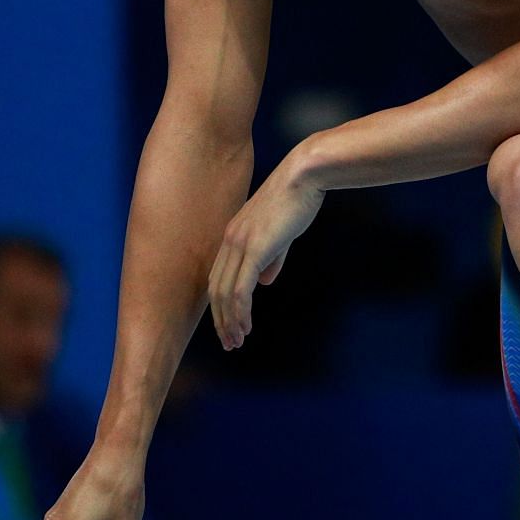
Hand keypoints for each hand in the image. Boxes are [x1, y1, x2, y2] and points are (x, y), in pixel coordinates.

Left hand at [208, 156, 324, 349]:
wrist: (304, 176)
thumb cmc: (297, 200)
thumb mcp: (281, 233)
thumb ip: (271, 257)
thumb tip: (264, 282)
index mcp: (233, 235)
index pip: (218, 277)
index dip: (220, 305)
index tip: (229, 325)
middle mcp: (230, 240)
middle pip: (215, 289)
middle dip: (220, 319)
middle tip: (230, 343)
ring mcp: (239, 244)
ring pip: (225, 293)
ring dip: (229, 321)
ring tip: (236, 341)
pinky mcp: (254, 248)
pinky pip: (241, 289)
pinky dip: (240, 311)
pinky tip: (245, 326)